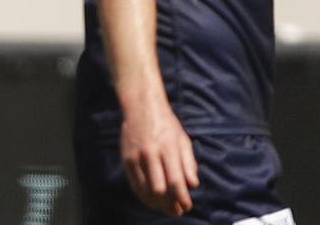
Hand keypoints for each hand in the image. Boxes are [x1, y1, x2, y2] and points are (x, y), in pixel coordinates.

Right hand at [120, 101, 199, 215]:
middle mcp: (150, 154)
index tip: (187, 207)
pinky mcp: (126, 159)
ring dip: (157, 204)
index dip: (182, 199)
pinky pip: (134, 184)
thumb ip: (189, 163)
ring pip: (145, 190)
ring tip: (166, 209)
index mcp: (168, 149)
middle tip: (177, 211)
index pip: (176, 182)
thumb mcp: (183, 140)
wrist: (141, 107)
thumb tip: (193, 185)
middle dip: (169, 205)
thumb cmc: (166, 124)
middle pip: (159, 190)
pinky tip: (152, 201)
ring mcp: (136, 157)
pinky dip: (144, 196)